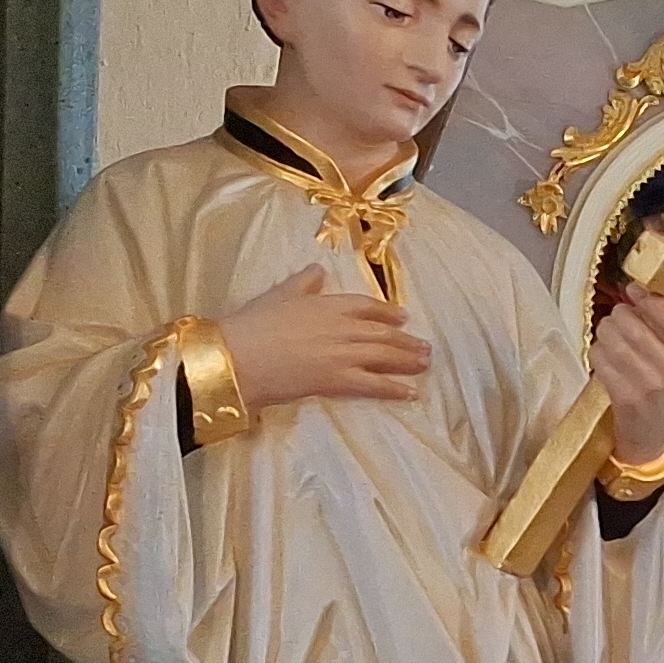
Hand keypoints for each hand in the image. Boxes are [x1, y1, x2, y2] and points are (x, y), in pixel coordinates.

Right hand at [214, 266, 425, 408]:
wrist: (238, 356)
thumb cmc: (252, 324)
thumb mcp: (278, 294)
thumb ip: (303, 282)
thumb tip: (319, 269)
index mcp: (327, 304)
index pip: (366, 306)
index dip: (387, 311)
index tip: (403, 317)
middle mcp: (342, 327)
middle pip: (382, 333)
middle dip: (406, 340)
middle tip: (425, 348)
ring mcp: (343, 354)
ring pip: (384, 356)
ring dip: (408, 361)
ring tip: (424, 364)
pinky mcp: (339, 380)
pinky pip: (375, 385)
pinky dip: (395, 389)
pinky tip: (411, 393)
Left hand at [592, 287, 663, 463]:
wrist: (653, 440)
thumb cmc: (662, 394)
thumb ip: (663, 328)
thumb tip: (635, 289)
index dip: (652, 301)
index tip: (635, 293)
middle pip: (632, 322)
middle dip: (617, 318)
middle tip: (617, 328)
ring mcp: (649, 384)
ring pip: (612, 337)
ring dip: (604, 336)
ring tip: (611, 347)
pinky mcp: (626, 396)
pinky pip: (600, 357)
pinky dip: (596, 355)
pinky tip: (604, 364)